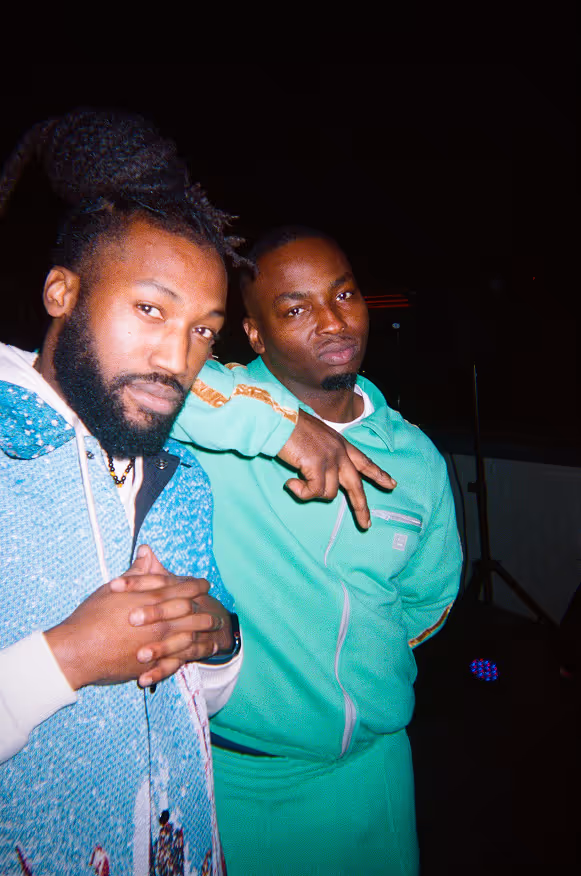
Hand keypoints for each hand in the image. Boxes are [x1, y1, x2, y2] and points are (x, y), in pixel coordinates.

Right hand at [45, 546, 225, 689]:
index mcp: (153, 598)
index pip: (184, 588)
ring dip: (204, 634)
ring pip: (191, 637)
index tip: (205, 584)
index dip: (197, 585)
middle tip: (215, 610)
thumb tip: (146, 552)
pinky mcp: (153, 663)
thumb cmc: (92, 616)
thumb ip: (136, 572)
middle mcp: (161, 620)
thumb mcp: (115, 588)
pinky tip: (194, 653)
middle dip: (206, 610)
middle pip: (194, 613)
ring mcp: (159, 643)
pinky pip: (178, 659)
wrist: (78, 650)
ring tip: (212, 632)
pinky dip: (188, 655)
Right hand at [276, 409, 396, 528]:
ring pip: (329, 493)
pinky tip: (290, 483)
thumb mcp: (317, 439)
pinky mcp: (317, 467)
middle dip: (361, 507)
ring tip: (297, 481)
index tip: (391, 484)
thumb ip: (324, 456)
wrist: (281, 420)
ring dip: (312, 492)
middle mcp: (340, 452)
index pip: (364, 461)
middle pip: (356, 485)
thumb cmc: (293, 428)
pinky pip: (313, 492)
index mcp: (341, 444)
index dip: (378, 474)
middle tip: (366, 524)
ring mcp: (330, 460)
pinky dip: (302, 492)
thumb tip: (320, 478)